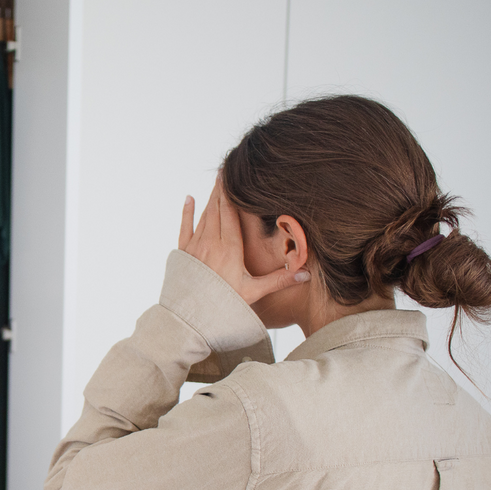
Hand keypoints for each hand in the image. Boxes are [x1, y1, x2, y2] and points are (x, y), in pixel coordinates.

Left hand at [178, 177, 308, 305]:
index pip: (230, 213)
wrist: (190, 320)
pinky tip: (189, 198)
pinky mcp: (183, 254)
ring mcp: (195, 248)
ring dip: (210, 198)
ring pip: (203, 216)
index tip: (234, 175)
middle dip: (222, 188)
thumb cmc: (224, 307)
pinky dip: (187, 213)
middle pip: (217, 209)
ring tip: (216, 180)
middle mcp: (210, 243)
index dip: (232, 193)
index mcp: (229, 249)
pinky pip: (185, 228)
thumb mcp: (254, 293)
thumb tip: (307, 273)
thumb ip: (280, 280)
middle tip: (226, 169)